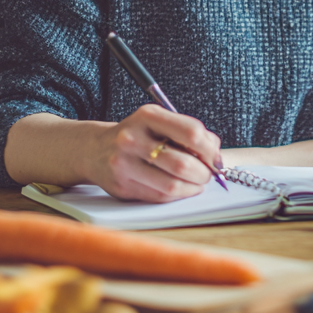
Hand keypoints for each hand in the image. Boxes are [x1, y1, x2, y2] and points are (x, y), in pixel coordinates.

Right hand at [86, 105, 221, 202]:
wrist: (95, 150)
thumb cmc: (137, 135)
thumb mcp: (159, 122)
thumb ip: (188, 132)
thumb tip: (217, 155)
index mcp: (147, 116)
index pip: (191, 132)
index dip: (210, 149)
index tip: (216, 158)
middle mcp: (132, 138)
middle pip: (183, 163)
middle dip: (204, 173)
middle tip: (208, 174)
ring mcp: (124, 164)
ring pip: (172, 184)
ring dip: (193, 187)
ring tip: (197, 182)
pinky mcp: (122, 187)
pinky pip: (160, 196)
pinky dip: (179, 194)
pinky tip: (182, 188)